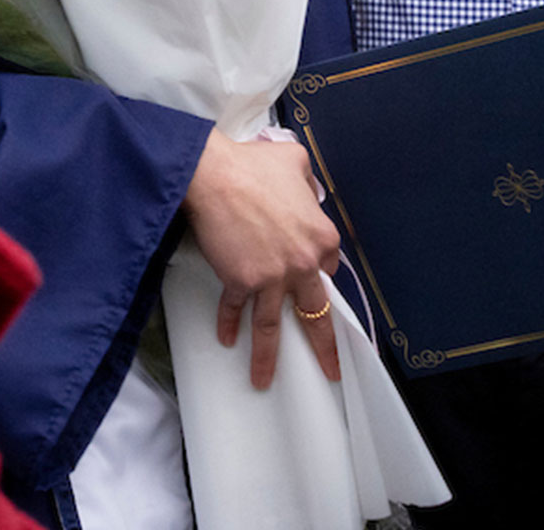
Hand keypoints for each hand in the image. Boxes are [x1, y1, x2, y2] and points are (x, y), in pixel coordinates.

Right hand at [182, 130, 341, 389]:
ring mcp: (272, 276)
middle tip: (331, 369)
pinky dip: (229, 324)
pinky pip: (237, 309)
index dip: (314, 269)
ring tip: (263, 380)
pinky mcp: (242, 281)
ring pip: (272, 326)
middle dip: (324, 346)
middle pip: (316, 312)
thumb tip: (305, 191)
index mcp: (321, 236)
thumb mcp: (294, 162)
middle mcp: (302, 262)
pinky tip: (227, 338)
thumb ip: (306, 181)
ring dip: (267, 357)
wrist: (213, 175)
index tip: (305, 276)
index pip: (326, 266)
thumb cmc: (251, 164)